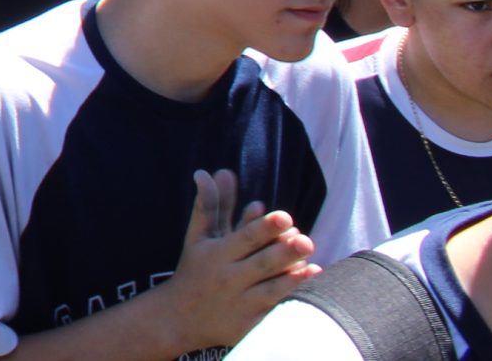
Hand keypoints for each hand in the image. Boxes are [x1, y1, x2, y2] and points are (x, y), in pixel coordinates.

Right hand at [155, 170, 317, 351]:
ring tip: (311, 257)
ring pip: (271, 286)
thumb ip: (211, 205)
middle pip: (261, 263)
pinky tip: (310, 274)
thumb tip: (210, 171)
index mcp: (216, 253)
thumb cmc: (195, 268)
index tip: (283, 216)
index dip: (263, 227)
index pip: (243, 239)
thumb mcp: (198, 236)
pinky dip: (292, 290)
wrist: (180, 317)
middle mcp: (229, 277)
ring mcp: (241, 300)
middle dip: (283, 252)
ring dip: (292, 272)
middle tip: (304, 239)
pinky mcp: (251, 320)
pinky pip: (275, 304)